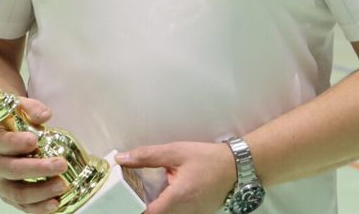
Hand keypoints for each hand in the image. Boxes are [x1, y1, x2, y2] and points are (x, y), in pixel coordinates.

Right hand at [0, 97, 68, 213]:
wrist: (5, 142)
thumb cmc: (14, 126)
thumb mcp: (20, 110)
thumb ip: (31, 109)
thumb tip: (45, 115)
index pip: (1, 143)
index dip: (17, 143)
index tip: (35, 140)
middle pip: (13, 171)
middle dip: (38, 169)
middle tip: (60, 164)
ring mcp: (0, 185)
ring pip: (18, 193)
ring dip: (41, 192)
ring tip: (62, 185)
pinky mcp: (9, 198)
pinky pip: (23, 207)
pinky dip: (39, 208)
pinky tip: (55, 204)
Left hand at [116, 141, 236, 213]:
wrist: (236, 167)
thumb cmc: (208, 159)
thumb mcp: (175, 152)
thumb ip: (147, 157)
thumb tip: (122, 159)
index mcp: (178, 197)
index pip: (149, 213)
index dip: (134, 209)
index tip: (124, 200)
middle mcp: (186, 212)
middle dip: (143, 208)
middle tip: (132, 196)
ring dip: (157, 208)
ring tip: (147, 195)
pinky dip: (168, 208)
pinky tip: (165, 197)